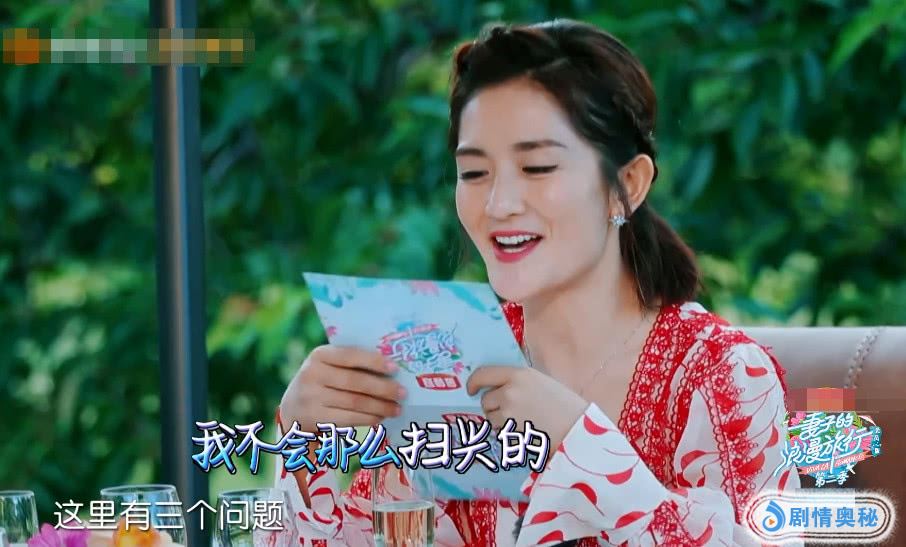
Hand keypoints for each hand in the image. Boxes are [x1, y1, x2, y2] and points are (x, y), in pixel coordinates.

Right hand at [279, 345, 406, 432]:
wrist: (293, 408)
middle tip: (403, 393)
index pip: (350, 355)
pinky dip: (368, 418)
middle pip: (356, 382)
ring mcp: (311, 398)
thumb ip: (352, 363)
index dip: (374, 361)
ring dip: (380, 407)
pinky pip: (348, 418)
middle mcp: (312, 374)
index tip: (395, 368)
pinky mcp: (314, 418)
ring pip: (354, 403)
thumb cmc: (323, 382)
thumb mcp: (329, 366)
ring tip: (397, 408)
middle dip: (383, 388)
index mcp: (319, 354)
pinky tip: (380, 417)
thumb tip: (393, 368)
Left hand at [466, 366, 588, 457]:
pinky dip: (507, 434)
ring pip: (491, 419)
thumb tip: (496, 387)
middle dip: (494, 407)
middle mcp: (509, 391)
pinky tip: (526, 432)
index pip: (483, 374)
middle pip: (485, 400)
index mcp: (519, 374)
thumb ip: (518, 382)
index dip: (473, 382)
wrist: (579, 428)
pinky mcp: (510, 432)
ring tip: (524, 422)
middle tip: (513, 412)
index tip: (471, 390)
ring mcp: (508, 412)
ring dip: (500, 422)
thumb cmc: (565, 405)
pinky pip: (499, 433)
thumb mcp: (542, 382)